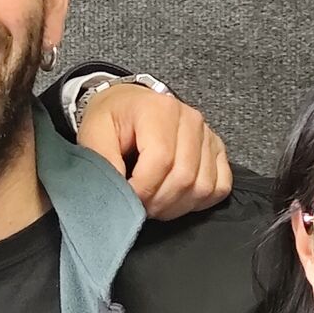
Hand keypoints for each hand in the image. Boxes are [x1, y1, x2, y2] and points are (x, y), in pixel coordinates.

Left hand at [76, 82, 232, 219]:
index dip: (142, 190)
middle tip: (138, 207)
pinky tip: (176, 199)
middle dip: (158, 203)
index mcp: (160, 110)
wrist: (128, 105)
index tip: (125, 200)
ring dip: (176, 206)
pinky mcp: (217, 150)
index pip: (161, 161)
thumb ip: (103, 162)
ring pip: (203, 186)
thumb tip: (118, 194)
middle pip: (184, 177)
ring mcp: (207, 135)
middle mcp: (190, 119)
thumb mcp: (94, 133)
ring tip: (153, 203)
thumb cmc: (112, 119)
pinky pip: (219, 187)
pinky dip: (198, 201)